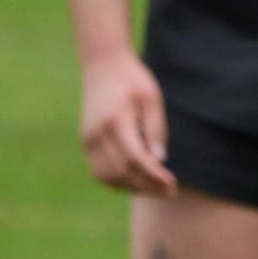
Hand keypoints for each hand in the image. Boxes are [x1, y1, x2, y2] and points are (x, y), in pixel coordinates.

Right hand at [79, 49, 176, 194]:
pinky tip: (137, 182)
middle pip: (122, 172)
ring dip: (132, 188)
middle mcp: (97, 134)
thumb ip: (156, 129)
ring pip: (108, 177)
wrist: (103, 66)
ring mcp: (87, 140)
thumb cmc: (133, 80)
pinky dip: (117, 182)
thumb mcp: (151, 98)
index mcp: (115, 121)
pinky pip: (99, 172)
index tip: (172, 184)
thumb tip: (160, 160)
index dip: (154, 176)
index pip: (135, 159)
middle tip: (169, 192)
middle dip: (147, 186)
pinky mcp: (85, 142)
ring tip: (155, 189)